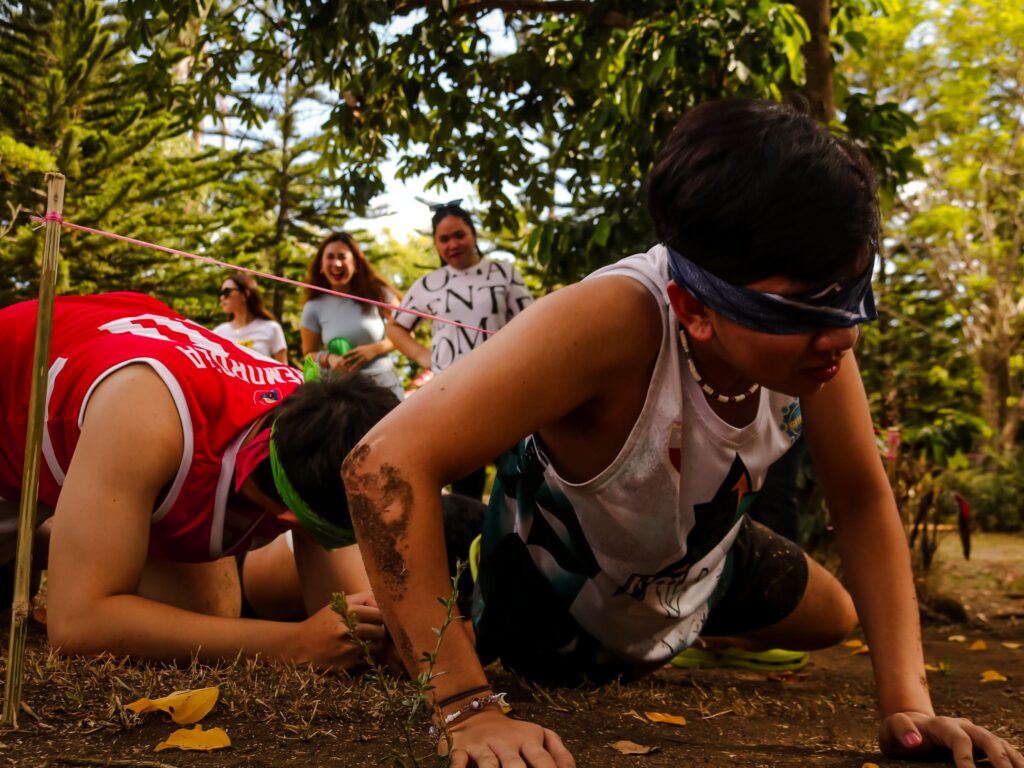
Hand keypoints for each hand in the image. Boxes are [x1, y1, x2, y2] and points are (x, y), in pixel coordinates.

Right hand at [292, 593, 385, 670]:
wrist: (299, 646)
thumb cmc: (323, 622)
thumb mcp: (338, 604)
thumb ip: (363, 598)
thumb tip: (384, 602)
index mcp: (347, 611)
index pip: (379, 614)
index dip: (380, 617)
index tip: (374, 620)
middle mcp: (348, 630)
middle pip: (380, 631)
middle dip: (378, 632)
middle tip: (370, 632)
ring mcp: (347, 649)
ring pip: (377, 647)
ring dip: (373, 645)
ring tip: (361, 642)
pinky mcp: (346, 665)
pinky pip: (368, 661)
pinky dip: (365, 658)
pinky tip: (354, 653)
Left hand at [342, 344, 376, 372]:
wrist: (375, 349)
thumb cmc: (366, 348)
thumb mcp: (360, 347)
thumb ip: (355, 350)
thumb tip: (349, 352)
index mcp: (358, 349)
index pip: (350, 352)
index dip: (345, 354)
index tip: (341, 357)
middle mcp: (360, 353)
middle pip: (352, 357)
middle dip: (347, 361)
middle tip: (342, 364)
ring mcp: (363, 357)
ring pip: (357, 363)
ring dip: (352, 367)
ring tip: (349, 370)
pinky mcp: (366, 360)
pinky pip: (361, 365)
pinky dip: (358, 368)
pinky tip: (355, 371)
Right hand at [440, 709, 574, 767]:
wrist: (475, 713)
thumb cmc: (513, 735)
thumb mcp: (538, 737)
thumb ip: (559, 753)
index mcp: (528, 740)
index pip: (542, 760)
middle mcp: (506, 744)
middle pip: (515, 765)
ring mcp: (483, 746)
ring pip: (488, 764)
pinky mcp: (461, 749)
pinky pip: (459, 761)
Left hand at [880, 711, 1023, 766]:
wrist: (910, 726)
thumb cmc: (900, 731)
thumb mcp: (890, 729)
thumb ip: (900, 730)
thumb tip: (914, 740)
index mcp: (941, 725)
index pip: (959, 738)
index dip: (966, 756)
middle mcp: (963, 726)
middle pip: (987, 739)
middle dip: (1000, 759)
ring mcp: (975, 734)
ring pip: (1000, 744)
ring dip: (1013, 761)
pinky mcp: (982, 745)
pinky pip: (1003, 751)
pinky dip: (1014, 761)